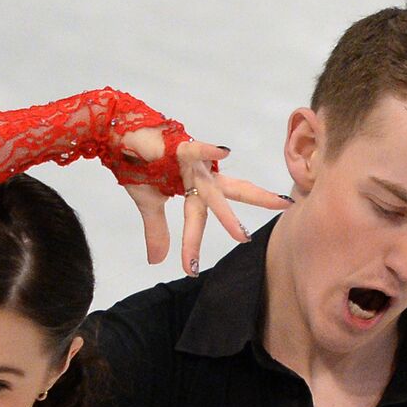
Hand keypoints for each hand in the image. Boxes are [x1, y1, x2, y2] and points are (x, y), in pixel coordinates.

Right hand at [118, 127, 291, 274]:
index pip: (199, 220)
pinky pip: (196, 149)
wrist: (119, 135)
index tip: (191, 271)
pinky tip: (226, 151)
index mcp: (195, 188)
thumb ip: (157, 230)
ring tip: (241, 235)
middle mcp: (201, 176)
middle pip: (233, 194)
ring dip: (226, 215)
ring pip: (214, 191)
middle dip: (259, 203)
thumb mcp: (148, 203)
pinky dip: (209, 150)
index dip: (193, 245)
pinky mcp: (179, 148)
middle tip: (287, 207)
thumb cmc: (138, 164)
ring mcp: (193, 164)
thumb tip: (157, 261)